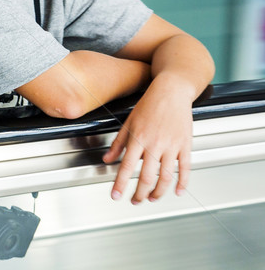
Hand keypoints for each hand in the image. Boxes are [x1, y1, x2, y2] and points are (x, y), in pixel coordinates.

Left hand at [102, 78, 192, 203]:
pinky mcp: (185, 145)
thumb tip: (107, 159)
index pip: (127, 166)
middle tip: (135, 201)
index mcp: (138, 137)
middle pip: (147, 177)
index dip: (121, 183)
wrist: (171, 91)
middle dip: (140, 194)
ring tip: (152, 198)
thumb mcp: (129, 121)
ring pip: (166, 177)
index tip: (116, 195)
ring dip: (158, 193)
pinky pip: (185, 169)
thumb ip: (118, 143)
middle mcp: (154, 143)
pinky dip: (182, 184)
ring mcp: (171, 146)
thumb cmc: (149, 104)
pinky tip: (176, 192)